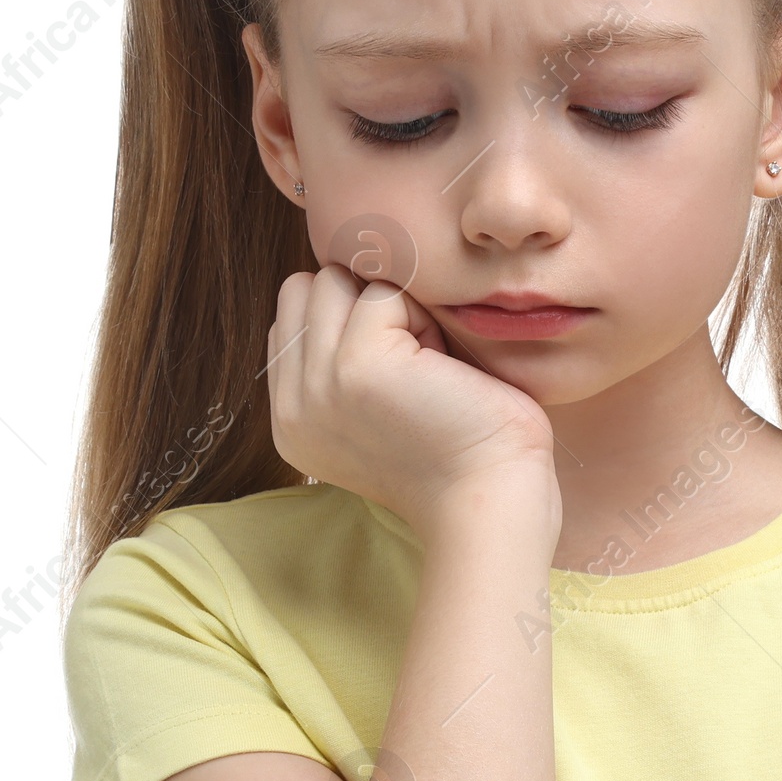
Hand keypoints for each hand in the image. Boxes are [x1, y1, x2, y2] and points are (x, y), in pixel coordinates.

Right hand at [267, 263, 558, 540]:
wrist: (491, 499)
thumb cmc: (459, 451)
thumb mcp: (374, 409)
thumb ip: (337, 360)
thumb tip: (335, 282)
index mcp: (291, 421)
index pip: (290, 319)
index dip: (350, 322)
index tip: (399, 371)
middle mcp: (292, 407)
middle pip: (306, 288)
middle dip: (363, 306)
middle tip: (415, 362)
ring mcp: (317, 384)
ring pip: (336, 281)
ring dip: (392, 309)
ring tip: (426, 365)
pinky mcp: (355, 365)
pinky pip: (383, 292)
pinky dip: (423, 317)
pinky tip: (442, 368)